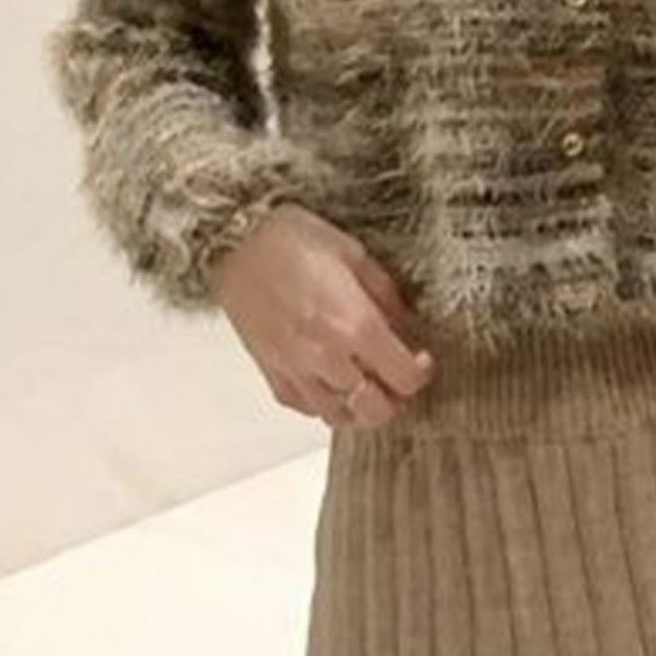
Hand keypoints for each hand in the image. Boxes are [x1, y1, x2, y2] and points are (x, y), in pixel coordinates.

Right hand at [204, 203, 436, 428]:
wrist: (234, 240)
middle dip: (395, 398)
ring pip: (339, 417)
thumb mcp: (355, 255)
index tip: (421, 360)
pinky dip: (323, 403)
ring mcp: (295, 369)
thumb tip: (405, 325)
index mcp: (354, 324)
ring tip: (367, 384)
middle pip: (376, 409)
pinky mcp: (270, 372)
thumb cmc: (289, 238)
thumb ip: (385, 297)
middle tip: (398, 377)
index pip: (404, 377)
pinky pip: (303, 407)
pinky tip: (331, 383)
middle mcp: (326, 356)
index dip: (420, 373)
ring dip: (360, 406)